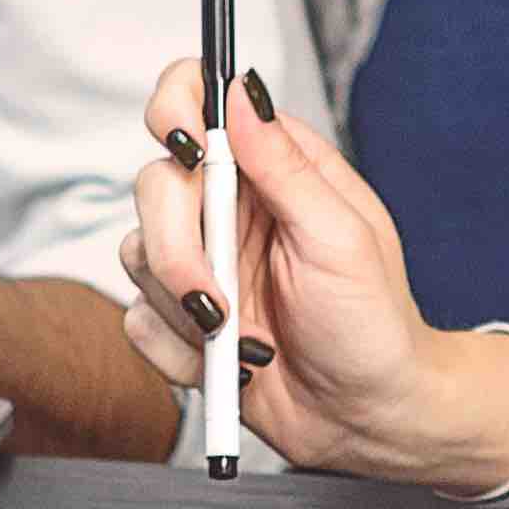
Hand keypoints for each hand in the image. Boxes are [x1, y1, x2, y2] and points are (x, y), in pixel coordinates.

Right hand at [120, 57, 508, 492]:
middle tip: (216, 299)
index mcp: (275, 168)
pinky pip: (136, 320)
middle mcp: (230, 207)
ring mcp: (202, 261)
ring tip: (242, 340)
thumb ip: (284, 164)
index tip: (188, 151)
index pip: (200, 101)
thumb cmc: (373, 322)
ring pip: (136, 255)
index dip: (175, 108)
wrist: (366, 416)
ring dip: (185, 309)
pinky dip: (178, 351)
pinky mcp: (180, 317)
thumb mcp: (341, 235)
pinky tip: (228, 364)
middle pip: (155, 185)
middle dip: (176, 250)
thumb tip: (241, 91)